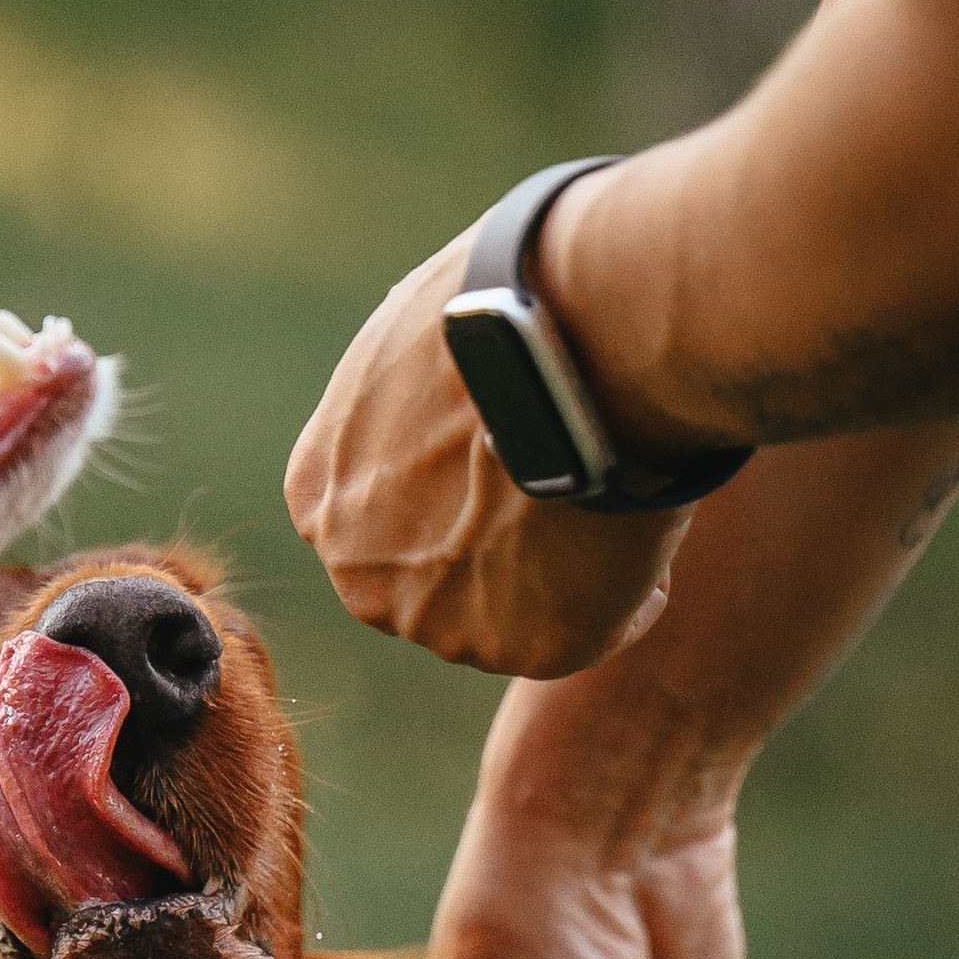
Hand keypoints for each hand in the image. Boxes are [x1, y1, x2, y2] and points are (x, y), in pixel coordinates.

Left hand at [284, 226, 692, 678]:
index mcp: (318, 498)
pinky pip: (595, 628)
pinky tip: (640, 519)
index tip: (499, 462)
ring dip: (561, 572)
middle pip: (439, 579)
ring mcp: (441, 625)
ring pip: (515, 613)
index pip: (383, 516)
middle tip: (567, 490)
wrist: (560, 342)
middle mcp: (359, 578)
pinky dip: (629, 587)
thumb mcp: (407, 340)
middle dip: (494, 547)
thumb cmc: (493, 310)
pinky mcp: (532, 649)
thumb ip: (403, 400)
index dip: (448, 490)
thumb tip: (444, 391)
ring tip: (611, 495)